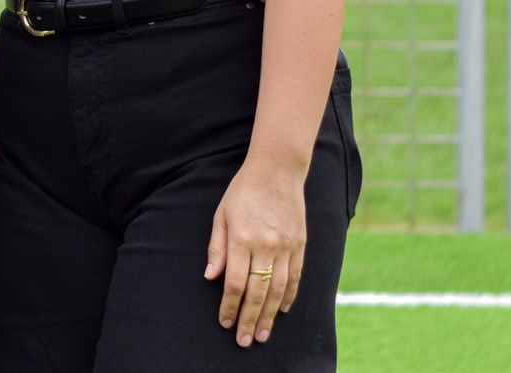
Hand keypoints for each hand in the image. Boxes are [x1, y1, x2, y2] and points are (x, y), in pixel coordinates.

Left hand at [205, 155, 307, 346]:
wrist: (277, 170)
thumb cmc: (243, 191)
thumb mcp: (221, 214)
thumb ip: (217, 247)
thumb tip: (210, 276)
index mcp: (242, 238)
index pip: (234, 282)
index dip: (228, 305)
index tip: (223, 322)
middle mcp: (265, 245)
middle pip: (257, 292)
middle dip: (248, 318)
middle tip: (243, 340)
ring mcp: (286, 246)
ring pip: (278, 290)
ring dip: (269, 315)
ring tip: (261, 334)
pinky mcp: (300, 245)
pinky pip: (295, 277)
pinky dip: (289, 297)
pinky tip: (281, 311)